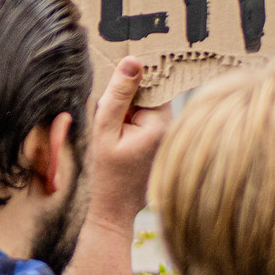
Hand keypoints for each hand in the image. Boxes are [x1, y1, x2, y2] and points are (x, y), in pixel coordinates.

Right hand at [61, 57, 167, 274]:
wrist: (111, 213)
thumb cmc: (105, 175)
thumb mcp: (104, 130)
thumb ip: (117, 95)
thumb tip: (133, 61)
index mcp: (161, 124)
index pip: (154, 83)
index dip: (135, 77)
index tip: (119, 71)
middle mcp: (170, 130)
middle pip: (150, 94)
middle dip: (128, 96)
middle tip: (108, 112)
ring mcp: (166, 138)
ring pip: (146, 107)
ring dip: (127, 110)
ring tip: (111, 129)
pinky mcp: (159, 145)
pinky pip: (145, 121)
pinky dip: (130, 122)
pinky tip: (116, 138)